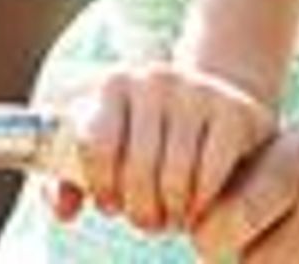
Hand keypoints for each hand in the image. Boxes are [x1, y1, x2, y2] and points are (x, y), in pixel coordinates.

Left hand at [47, 63, 274, 234]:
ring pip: (175, 177)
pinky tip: (196, 205)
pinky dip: (200, 203)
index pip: (96, 145)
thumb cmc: (141, 138)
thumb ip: (66, 182)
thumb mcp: (102, 152)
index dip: (101, 187)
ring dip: (171, 212)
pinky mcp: (233, 111)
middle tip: (146, 219)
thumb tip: (65, 211)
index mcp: (115, 82)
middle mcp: (156, 78)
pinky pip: (210, 176)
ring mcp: (197, 90)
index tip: (110, 203)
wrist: (205, 106)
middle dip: (140, 209)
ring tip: (169, 215)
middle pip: (138, 169)